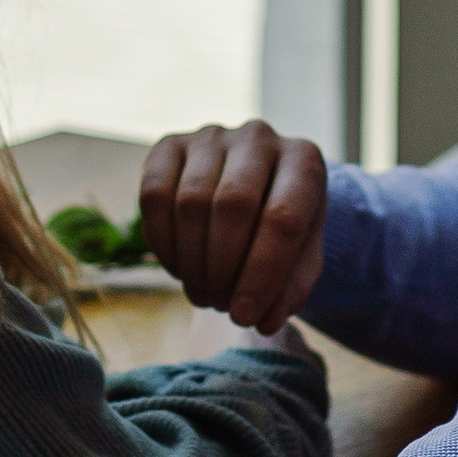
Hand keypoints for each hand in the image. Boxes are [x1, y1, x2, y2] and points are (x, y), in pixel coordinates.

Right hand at [139, 120, 326, 331]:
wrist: (256, 185)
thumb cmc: (281, 226)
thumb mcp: (302, 256)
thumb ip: (292, 288)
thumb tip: (264, 320)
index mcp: (303, 160)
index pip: (282, 216)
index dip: (261, 273)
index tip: (245, 316)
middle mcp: (259, 137)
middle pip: (232, 205)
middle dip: (222, 269)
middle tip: (220, 305)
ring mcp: (212, 136)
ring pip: (190, 201)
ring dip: (192, 262)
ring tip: (203, 293)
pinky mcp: (170, 144)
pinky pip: (154, 194)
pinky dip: (162, 242)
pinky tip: (178, 266)